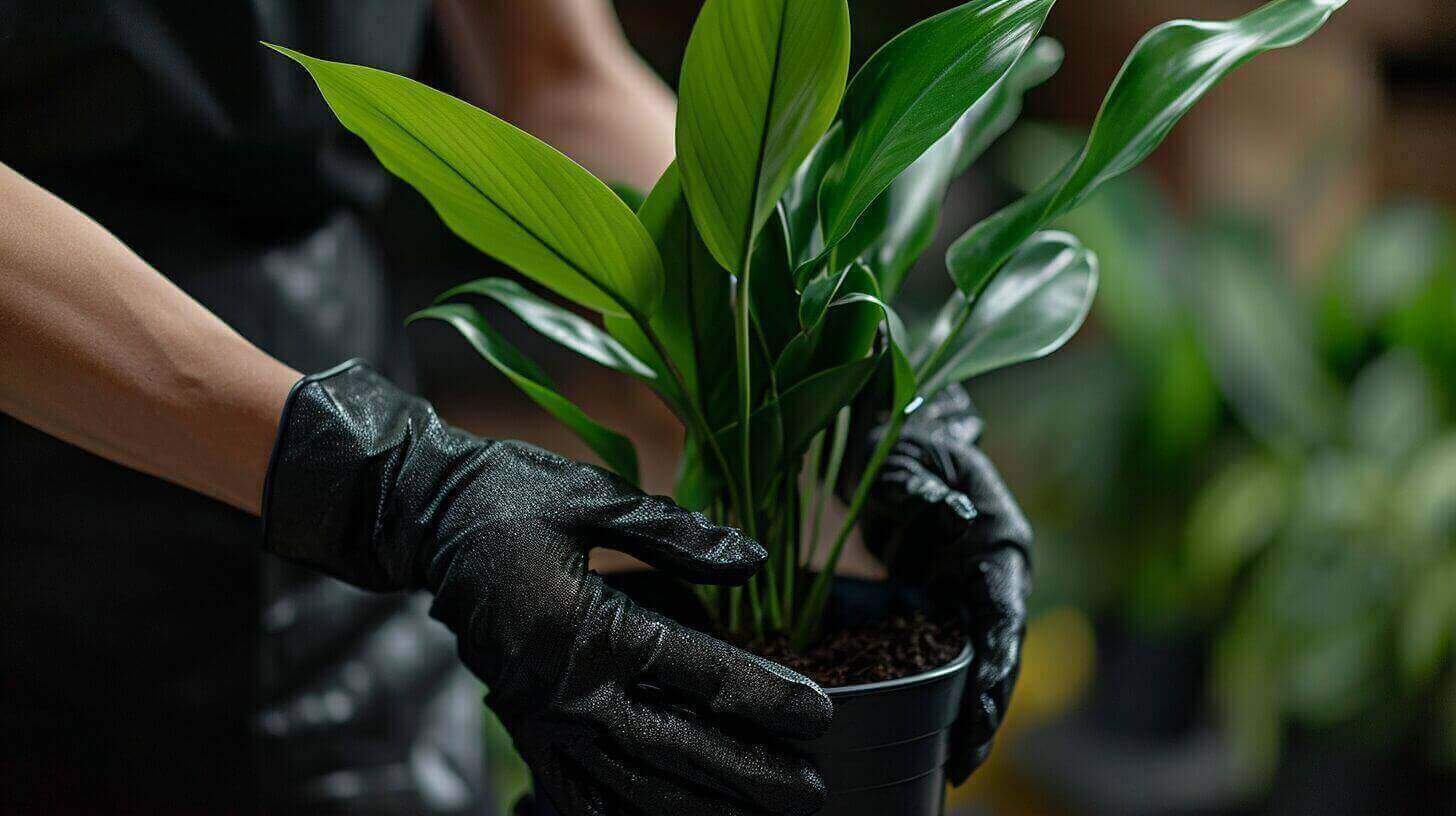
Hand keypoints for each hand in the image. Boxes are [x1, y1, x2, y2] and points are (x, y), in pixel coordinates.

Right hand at [263, 362, 831, 815]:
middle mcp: (568, 689)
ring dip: (699, 810)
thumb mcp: (595, 497)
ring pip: (631, 786)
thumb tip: (756, 561)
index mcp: (592, 628)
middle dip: (750, 775)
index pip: (700, 674)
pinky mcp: (521, 726)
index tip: (821, 716)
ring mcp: (541, 717)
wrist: (420, 518)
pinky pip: (573, 793)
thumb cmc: (510, 496)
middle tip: (811, 794)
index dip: (766, 697)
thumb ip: (679, 533)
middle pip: (677, 748)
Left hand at [859, 385, 1030, 783]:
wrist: (896, 438)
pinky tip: (934, 733)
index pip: (1004, 609)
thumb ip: (926, 492)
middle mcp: (994, 573)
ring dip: (971, 711)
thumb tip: (956, 521)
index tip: (983, 703)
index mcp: (1000, 541)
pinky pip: (949, 653)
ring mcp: (970, 591)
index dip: (997, 660)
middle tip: (965, 759)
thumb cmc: (906, 445)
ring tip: (956, 763)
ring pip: (979, 662)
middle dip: (987, 707)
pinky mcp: (943, 601)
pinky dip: (945, 692)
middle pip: (999, 651)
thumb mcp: (910, 461)